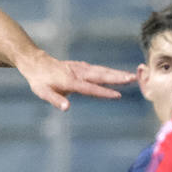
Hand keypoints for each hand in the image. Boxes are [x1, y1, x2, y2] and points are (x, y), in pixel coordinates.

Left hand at [17, 54, 135, 111]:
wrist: (37, 63)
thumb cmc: (40, 81)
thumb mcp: (43, 92)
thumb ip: (55, 100)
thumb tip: (66, 108)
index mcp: (70, 81)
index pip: (90, 88)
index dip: (103, 92)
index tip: (118, 95)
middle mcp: (78, 73)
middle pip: (101, 76)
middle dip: (118, 78)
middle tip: (134, 79)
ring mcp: (81, 68)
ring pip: (102, 71)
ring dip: (118, 73)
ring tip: (133, 76)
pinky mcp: (82, 66)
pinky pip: (99, 69)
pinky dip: (110, 71)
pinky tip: (119, 74)